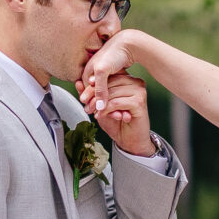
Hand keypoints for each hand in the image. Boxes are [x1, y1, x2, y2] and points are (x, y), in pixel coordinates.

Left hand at [79, 34, 154, 155]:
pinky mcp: (140, 102)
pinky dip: (108, 110)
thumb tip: (78, 84)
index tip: (80, 94)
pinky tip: (104, 117)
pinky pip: (118, 102)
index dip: (91, 86)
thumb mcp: (101, 108)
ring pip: (111, 93)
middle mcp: (134, 83)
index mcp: (126, 80)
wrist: (134, 141)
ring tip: (93, 114)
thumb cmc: (117, 124)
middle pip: (108, 83)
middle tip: (84, 106)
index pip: (106, 77)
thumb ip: (92, 96)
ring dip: (100, 104)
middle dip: (93, 96)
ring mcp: (138, 91)